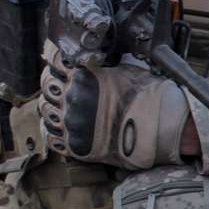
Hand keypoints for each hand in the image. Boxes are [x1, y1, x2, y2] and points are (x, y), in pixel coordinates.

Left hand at [39, 48, 189, 169]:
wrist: (161, 128)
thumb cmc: (147, 96)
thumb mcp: (123, 70)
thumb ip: (99, 69)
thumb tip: (93, 64)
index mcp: (82, 76)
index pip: (55, 63)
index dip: (58, 64)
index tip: (62, 66)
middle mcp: (72, 98)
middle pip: (48, 88)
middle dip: (55, 86)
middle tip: (65, 88)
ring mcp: (71, 123)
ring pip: (46, 112)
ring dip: (53, 109)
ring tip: (65, 109)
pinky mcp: (75, 145)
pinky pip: (52, 137)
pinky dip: (54, 131)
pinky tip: (62, 128)